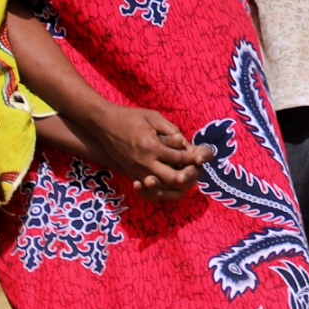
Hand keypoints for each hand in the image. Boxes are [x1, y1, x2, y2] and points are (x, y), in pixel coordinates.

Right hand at [83, 104, 213, 199]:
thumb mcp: (153, 117)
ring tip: (187, 178)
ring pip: (162, 189)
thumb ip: (171, 130)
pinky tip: (170, 186)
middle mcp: (144, 162)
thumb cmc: (130, 118)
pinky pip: (149, 191)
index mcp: (150, 146)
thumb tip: (186, 143)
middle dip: (189, 176)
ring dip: (177, 187)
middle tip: (197, 170)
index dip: (195, 158)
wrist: (104, 125)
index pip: (179, 159)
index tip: (205, 157)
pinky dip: (161, 192)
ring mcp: (136, 171)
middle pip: (173, 179)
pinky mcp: (131, 175)